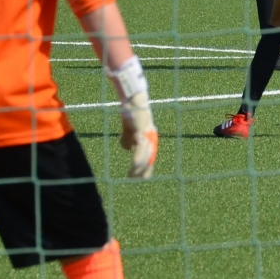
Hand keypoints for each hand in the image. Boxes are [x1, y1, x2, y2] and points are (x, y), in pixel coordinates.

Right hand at [107, 57, 156, 179]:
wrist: (132, 99)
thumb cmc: (131, 112)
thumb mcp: (129, 128)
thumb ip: (128, 138)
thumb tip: (128, 149)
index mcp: (149, 139)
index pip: (149, 157)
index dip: (145, 168)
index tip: (137, 178)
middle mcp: (151, 138)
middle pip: (149, 160)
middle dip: (142, 171)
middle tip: (133, 179)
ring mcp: (148, 135)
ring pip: (146, 157)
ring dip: (138, 169)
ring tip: (131, 176)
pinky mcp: (142, 132)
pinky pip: (141, 150)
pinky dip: (137, 160)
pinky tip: (134, 166)